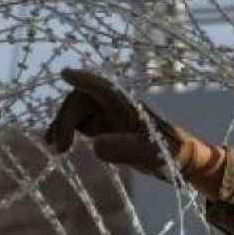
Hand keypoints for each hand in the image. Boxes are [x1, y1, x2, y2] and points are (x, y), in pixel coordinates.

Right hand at [44, 68, 219, 178]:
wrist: (179, 160)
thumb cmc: (170, 153)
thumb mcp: (150, 153)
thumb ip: (126, 149)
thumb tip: (95, 145)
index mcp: (127, 105)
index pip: (103, 87)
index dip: (84, 79)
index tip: (65, 75)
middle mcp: (115, 105)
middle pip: (81, 100)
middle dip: (66, 118)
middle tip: (60, 147)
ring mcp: (108, 115)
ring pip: (76, 111)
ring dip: (62, 124)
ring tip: (54, 146)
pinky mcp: (105, 127)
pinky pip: (79, 123)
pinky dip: (67, 131)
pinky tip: (59, 147)